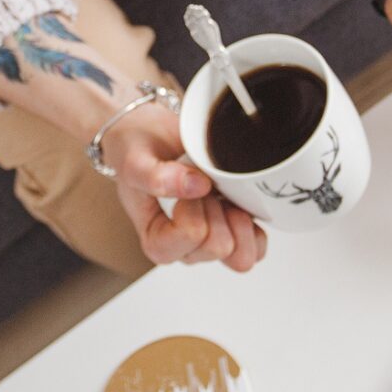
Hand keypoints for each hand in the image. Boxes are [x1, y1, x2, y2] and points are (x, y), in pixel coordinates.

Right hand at [102, 103, 269, 271]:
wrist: (151, 137)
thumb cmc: (138, 152)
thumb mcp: (135, 160)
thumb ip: (156, 177)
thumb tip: (197, 186)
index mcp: (157, 243)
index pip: (191, 234)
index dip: (193, 203)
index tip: (183, 182)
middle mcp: (184, 250)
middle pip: (219, 246)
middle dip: (215, 208)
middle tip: (198, 184)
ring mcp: (210, 244)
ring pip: (241, 254)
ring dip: (237, 218)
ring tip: (219, 194)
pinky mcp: (233, 234)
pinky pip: (257, 248)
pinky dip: (254, 223)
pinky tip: (235, 201)